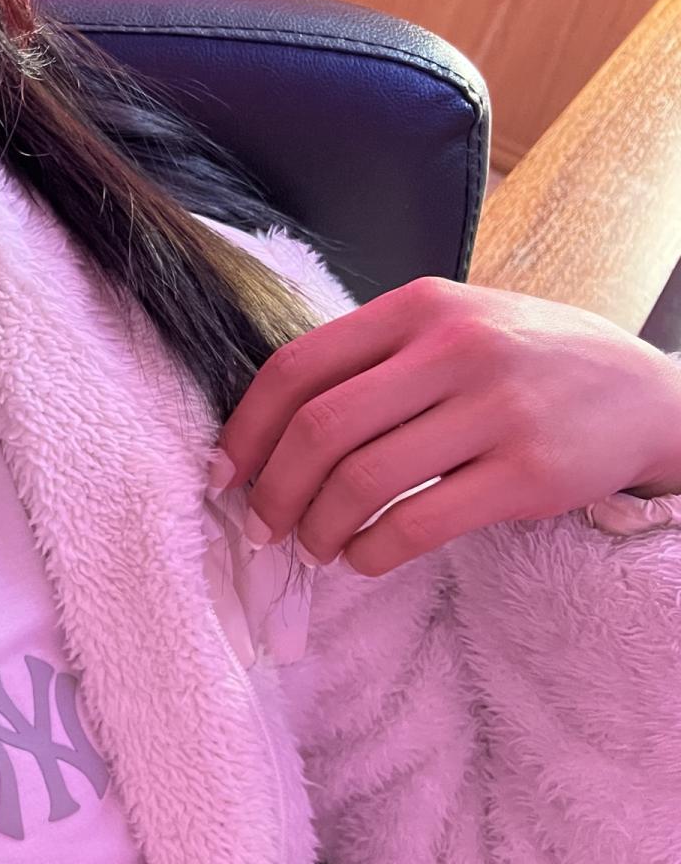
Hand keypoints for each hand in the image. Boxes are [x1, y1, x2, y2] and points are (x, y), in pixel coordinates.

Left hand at [210, 276, 680, 576]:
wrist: (647, 392)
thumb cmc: (522, 361)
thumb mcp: (450, 325)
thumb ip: (370, 359)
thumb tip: (265, 428)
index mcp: (417, 306)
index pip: (297, 367)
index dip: (246, 428)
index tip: (225, 472)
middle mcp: (454, 348)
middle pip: (320, 428)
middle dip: (274, 489)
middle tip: (262, 525)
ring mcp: (495, 410)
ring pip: (362, 480)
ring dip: (318, 527)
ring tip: (313, 545)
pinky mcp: (528, 474)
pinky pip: (417, 524)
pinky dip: (371, 551)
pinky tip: (363, 557)